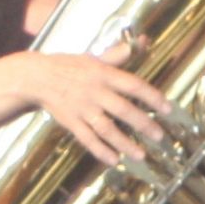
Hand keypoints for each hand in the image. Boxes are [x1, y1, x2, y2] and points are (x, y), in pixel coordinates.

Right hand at [16, 46, 167, 165]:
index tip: (168, 109)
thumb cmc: (68, 66)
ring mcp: (81, 108)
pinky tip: (113, 160)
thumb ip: (118, 55)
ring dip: (124, 143)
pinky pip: (86, 138)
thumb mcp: (93, 58)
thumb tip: (141, 43)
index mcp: (102, 74)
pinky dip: (100, 150)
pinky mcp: (70, 121)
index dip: (152, 97)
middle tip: (160, 137)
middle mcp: (94, 91)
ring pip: (105, 128)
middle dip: (143, 124)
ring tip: (141, 155)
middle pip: (122, 109)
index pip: (133, 85)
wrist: (35, 77)